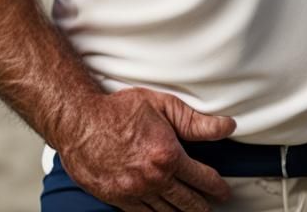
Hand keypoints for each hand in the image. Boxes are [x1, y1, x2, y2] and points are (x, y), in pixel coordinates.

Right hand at [56, 88, 235, 210]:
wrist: (80, 123)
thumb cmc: (120, 110)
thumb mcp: (163, 106)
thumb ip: (196, 121)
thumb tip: (227, 126)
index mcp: (167, 156)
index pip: (201, 177)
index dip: (216, 186)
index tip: (224, 192)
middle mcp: (153, 179)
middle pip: (186, 201)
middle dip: (202, 206)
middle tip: (214, 207)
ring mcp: (134, 193)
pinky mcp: (117, 199)